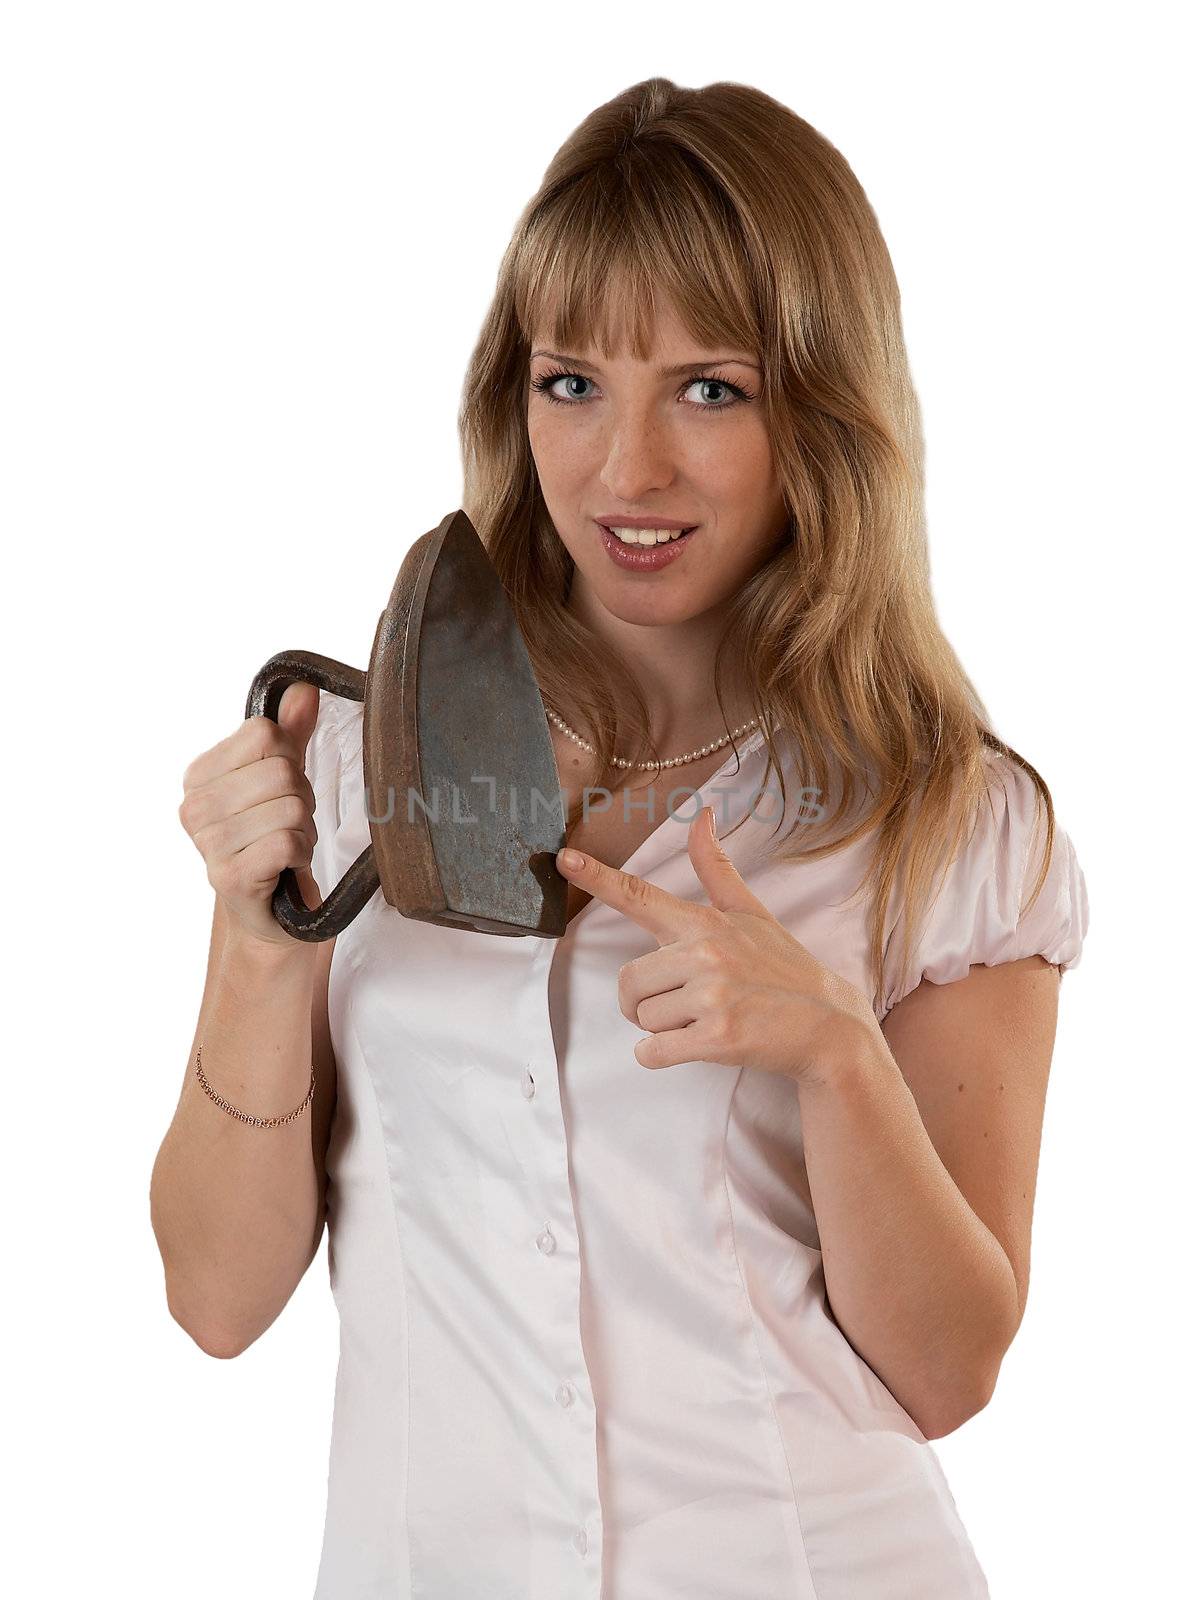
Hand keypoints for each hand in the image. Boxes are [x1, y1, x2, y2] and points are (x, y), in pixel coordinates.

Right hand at [178, 681, 323, 948]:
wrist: (270, 911)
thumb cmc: (272, 839)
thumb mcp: (282, 779)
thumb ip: (291, 732)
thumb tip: (303, 689)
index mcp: (199, 775)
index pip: (265, 734)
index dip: (290, 759)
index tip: (281, 790)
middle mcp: (193, 807)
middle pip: (282, 771)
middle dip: (302, 799)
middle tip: (288, 825)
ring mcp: (207, 844)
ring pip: (291, 807)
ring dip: (304, 830)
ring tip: (285, 846)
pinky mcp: (229, 877)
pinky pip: (287, 841)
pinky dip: (300, 852)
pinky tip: (285, 866)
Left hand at [556, 805, 872, 1083]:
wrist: (829, 1027)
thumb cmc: (784, 970)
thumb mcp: (752, 913)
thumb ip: (716, 868)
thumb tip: (702, 815)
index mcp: (705, 923)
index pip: (641, 896)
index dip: (598, 877)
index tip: (564, 859)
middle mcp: (706, 953)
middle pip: (627, 983)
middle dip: (643, 1003)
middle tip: (682, 1005)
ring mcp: (712, 995)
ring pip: (642, 1020)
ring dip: (663, 1030)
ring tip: (706, 1021)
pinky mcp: (718, 1036)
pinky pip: (653, 1051)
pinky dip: (661, 1056)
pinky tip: (695, 1047)